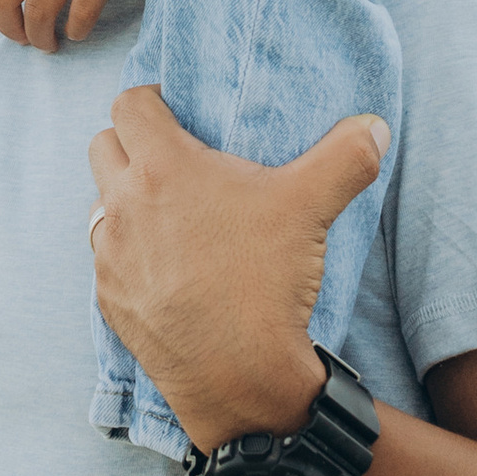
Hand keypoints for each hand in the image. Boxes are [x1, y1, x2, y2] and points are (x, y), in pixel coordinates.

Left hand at [86, 86, 388, 452]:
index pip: (129, 105)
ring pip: (101, 203)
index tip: (174, 111)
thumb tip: (375, 125)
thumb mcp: (311, 207)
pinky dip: (128, 253)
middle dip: (131, 144)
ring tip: (169, 213)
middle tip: (172, 160)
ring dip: (125, 199)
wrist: (240, 376)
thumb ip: (346, 157)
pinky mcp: (109, 297)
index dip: (151, 100)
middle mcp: (122, 204)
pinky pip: (106, 258)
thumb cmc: (268, 282)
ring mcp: (110, 254)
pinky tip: (165, 266)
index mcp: (162, 168)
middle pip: (103, 145)